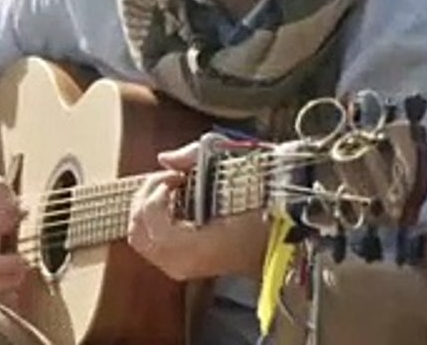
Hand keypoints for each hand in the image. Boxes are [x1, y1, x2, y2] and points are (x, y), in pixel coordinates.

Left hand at [127, 141, 268, 281]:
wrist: (288, 228)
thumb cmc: (266, 199)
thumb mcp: (235, 168)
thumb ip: (194, 157)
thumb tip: (165, 159)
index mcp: (201, 247)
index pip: (154, 225)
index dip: (155, 195)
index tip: (175, 177)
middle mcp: (187, 263)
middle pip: (138, 234)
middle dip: (144, 199)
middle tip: (166, 179)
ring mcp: (184, 268)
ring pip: (140, 241)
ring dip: (146, 210)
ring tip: (168, 190)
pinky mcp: (184, 265)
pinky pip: (152, 245)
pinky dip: (152, 221)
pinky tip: (173, 204)